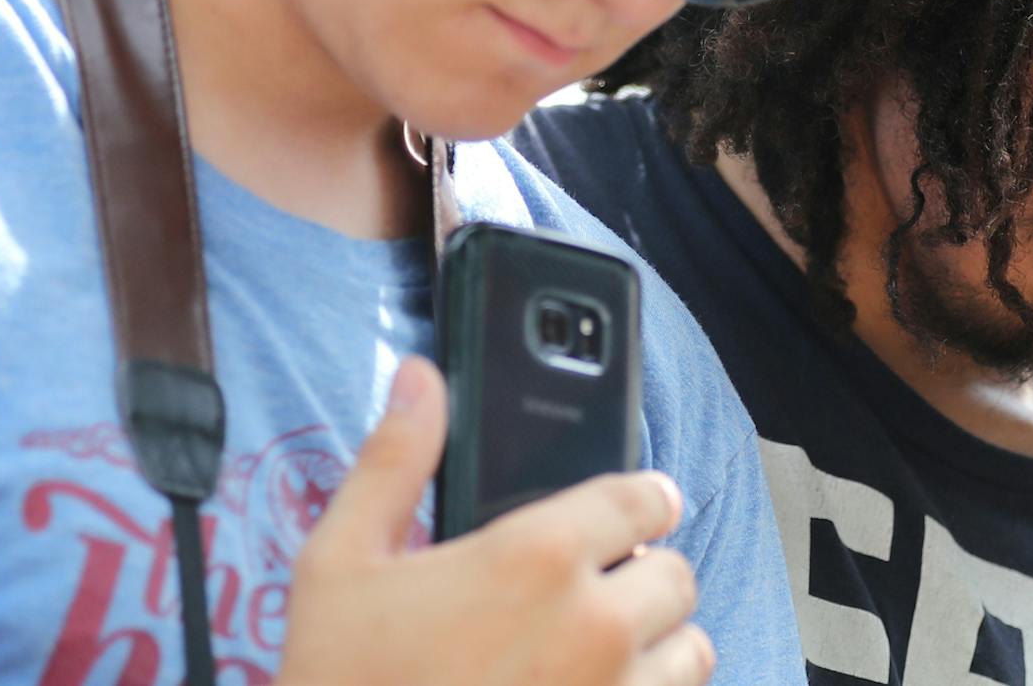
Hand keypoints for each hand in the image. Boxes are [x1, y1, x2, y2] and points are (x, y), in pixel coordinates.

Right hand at [279, 357, 713, 685]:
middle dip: (644, 573)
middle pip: (676, 575)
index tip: (634, 507)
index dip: (642, 496)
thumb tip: (420, 376)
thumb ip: (394, 459)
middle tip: (599, 587)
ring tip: (606, 648)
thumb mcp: (341, 559)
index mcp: (537, 556)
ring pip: (691, 650)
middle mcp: (593, 625)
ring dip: (659, 643)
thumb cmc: (341, 678)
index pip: (643, 499)